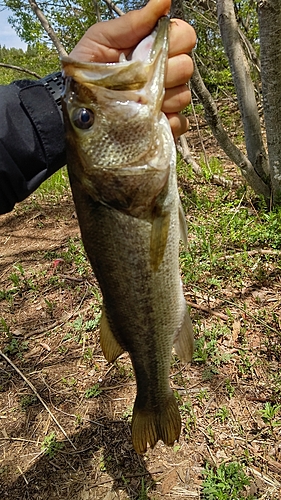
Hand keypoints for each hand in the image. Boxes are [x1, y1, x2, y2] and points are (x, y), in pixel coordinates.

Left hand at [70, 0, 195, 137]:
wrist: (75, 106)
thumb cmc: (86, 69)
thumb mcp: (102, 39)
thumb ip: (133, 21)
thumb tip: (164, 0)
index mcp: (154, 48)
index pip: (186, 37)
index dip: (175, 40)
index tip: (149, 49)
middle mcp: (165, 73)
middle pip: (187, 67)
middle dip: (164, 71)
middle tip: (138, 78)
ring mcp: (166, 101)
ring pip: (183, 95)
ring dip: (161, 98)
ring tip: (135, 101)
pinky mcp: (163, 125)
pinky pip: (179, 123)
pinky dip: (166, 122)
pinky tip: (146, 121)